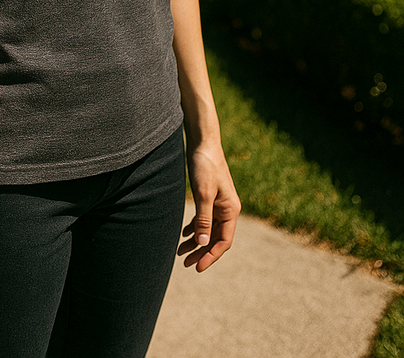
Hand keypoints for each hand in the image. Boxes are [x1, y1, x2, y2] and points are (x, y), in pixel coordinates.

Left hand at [177, 139, 239, 271]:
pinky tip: (183, 234)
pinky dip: (194, 227)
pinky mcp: (210, 197)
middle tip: (185, 264)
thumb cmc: (205, 165)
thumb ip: (203, 219)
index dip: (211, 256)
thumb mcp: (203, 193)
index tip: (197, 267)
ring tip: (180, 252)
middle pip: (215, 238)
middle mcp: (227, 209)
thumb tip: (202, 244)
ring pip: (208, 229)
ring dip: (196, 242)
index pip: (223, 241)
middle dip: (201, 252)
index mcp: (230, 210)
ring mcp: (219, 203)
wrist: (203, 141)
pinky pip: (204, 219)